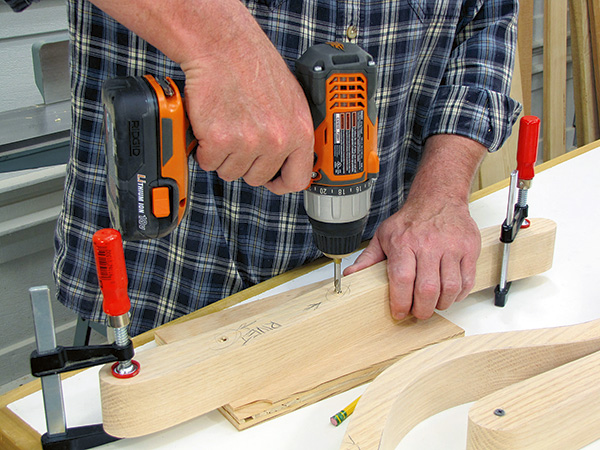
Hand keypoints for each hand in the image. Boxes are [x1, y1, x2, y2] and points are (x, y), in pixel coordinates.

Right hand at [90, 0, 314, 193]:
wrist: (223, 47)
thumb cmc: (253, 66)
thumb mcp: (290, 100)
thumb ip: (290, 132)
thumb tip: (287, 157)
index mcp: (299, 131)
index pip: (297, 179)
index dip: (281, 183)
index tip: (271, 179)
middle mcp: (277, 140)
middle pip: (257, 177)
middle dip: (244, 162)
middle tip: (238, 137)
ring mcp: (249, 142)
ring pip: (231, 172)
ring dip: (223, 155)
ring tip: (225, 125)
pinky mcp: (220, 140)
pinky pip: (208, 162)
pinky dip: (203, 148)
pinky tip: (210, 125)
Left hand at [345, 197, 480, 319]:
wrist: (439, 198)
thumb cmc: (411, 220)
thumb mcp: (384, 235)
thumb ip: (368, 259)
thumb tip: (350, 276)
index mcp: (404, 242)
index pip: (402, 279)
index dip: (401, 302)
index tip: (399, 312)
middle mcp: (428, 244)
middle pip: (427, 288)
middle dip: (422, 309)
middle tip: (418, 313)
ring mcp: (451, 247)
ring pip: (450, 288)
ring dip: (441, 303)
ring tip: (433, 303)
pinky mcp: (469, 249)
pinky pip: (467, 281)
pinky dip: (459, 294)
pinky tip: (449, 293)